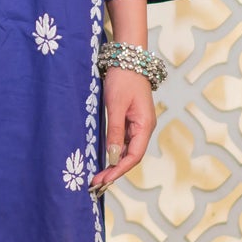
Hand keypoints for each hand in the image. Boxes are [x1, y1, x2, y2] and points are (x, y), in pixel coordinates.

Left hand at [89, 67, 156, 195]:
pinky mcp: (131, 120)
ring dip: (114, 163)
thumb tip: (113, 157)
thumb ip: (115, 131)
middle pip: (131, 156)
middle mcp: (144, 128)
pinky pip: (124, 141)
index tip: (104, 180)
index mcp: (145, 126)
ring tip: (98, 175)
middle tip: (96, 183)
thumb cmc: (123, 79)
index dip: (119, 170)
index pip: (134, 156)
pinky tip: (104, 159)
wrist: (128, 58)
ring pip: (127, 150)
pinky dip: (114, 152)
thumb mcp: (115, 106)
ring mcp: (138, 124)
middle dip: (115, 171)